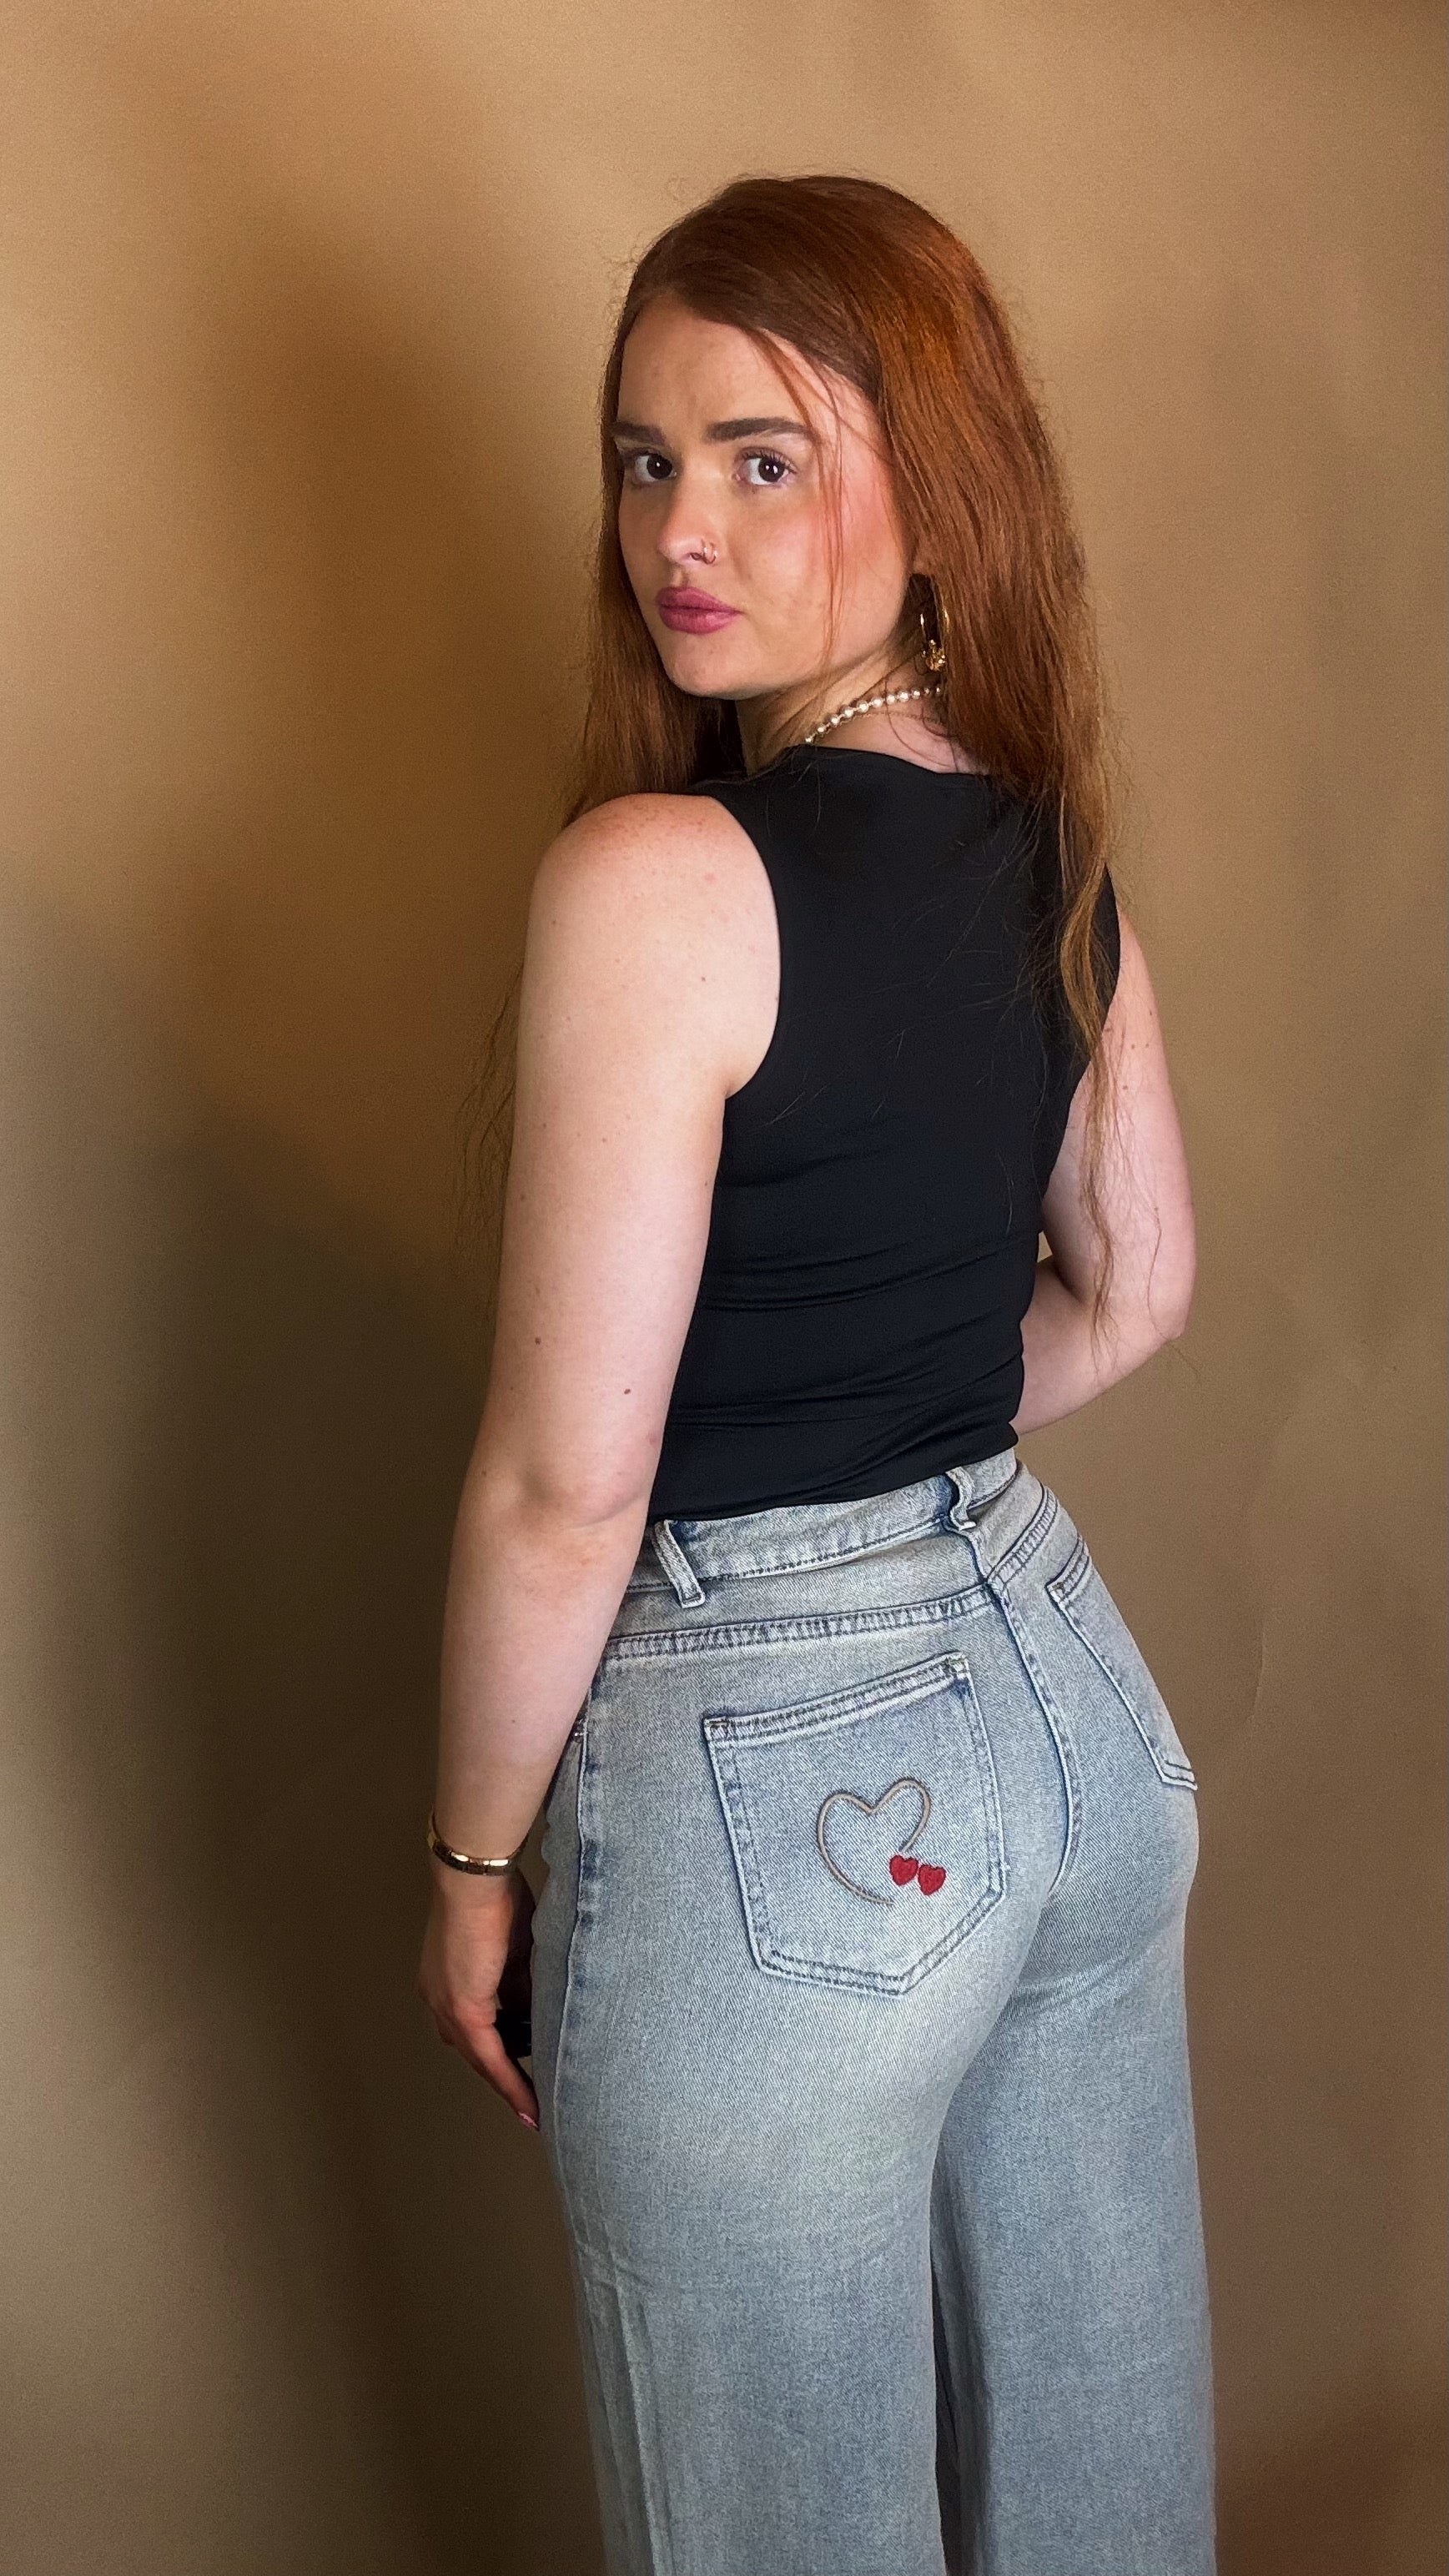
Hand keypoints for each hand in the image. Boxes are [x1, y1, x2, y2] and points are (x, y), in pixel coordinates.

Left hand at [417, 1861, 540, 2129]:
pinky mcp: (463, 2010)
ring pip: (479, 2058)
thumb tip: (530, 2009)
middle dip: (503, 2069)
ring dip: (508, 2080)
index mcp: (445, 1978)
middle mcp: (437, 1997)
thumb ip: (516, 1982)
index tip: (518, 2063)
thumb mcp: (511, 1947)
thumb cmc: (496, 1896)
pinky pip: (490, 2057)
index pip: (470, 2024)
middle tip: (533, 2089)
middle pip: (471, 2048)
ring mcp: (446, 2006)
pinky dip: (510, 2082)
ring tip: (536, 2102)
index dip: (493, 2049)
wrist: (477, 1879)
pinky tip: (530, 2104)